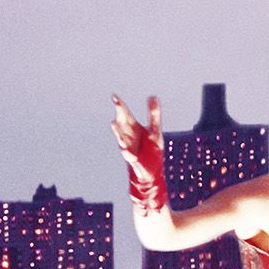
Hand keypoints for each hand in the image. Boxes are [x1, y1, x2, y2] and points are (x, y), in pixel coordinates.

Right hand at [110, 93, 168, 211]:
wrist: (151, 172)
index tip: (114, 96)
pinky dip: (126, 152)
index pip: (125, 114)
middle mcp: (128, 136)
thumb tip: (153, 96)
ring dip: (118, 131)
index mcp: (132, 128)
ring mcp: (129, 148)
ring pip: (122, 138)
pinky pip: (129, 155)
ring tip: (113, 122)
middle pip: (122, 123)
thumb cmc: (151, 150)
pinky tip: (125, 149)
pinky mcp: (134, 160)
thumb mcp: (155, 130)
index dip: (120, 105)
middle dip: (119, 114)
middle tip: (116, 103)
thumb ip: (154, 115)